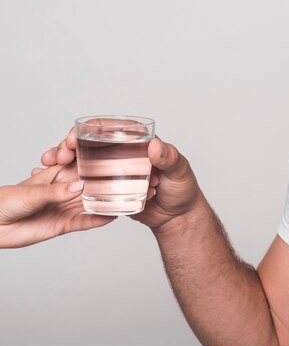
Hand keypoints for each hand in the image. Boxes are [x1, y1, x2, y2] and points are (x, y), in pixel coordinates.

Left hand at [0, 165, 115, 247]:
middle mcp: (66, 190)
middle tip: (127, 181)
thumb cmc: (6, 201)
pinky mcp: (64, 225)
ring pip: (91, 203)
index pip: (81, 164)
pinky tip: (110, 217)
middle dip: (107, 183)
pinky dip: (97, 220)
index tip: (114, 155)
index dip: (97, 160)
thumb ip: (56, 192)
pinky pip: (84, 222)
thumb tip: (80, 187)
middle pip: (91, 185)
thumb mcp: (31, 192)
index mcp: (58, 174)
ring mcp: (66, 207)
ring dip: (106, 202)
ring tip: (124, 200)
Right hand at [42, 130, 205, 230]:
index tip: (73, 137)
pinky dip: (67, 179)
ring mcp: (114, 170)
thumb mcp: (180, 172)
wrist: (177, 218)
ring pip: (82, 159)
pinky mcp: (109, 188)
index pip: (109, 128)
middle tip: (58, 155)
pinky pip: (85, 181)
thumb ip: (170, 159)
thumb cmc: (183, 191)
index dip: (88, 128)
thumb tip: (155, 145)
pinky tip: (50, 180)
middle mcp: (123, 153)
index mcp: (139, 142)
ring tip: (47, 164)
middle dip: (68, 144)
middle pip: (90, 142)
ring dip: (62, 159)